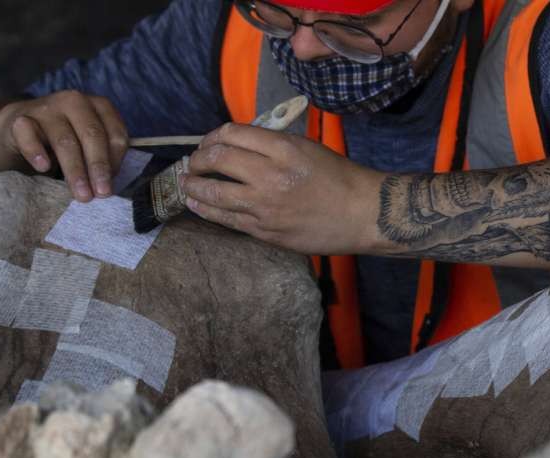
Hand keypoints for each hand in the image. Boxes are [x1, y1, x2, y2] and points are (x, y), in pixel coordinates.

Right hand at [0, 90, 128, 200]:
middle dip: (98, 167)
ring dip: (75, 169)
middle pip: (92, 135)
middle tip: (101, 194)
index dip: (116, 162)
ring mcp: (47, 108)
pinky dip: (36, 151)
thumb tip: (107, 185)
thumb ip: (103, 158)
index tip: (111, 186)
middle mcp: (75, 101)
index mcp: (99, 106)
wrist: (21, 127)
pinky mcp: (20, 118)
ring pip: (64, 140)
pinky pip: (28, 134)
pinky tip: (43, 167)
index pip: (115, 134)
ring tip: (81, 194)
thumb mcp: (89, 144)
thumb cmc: (66, 138)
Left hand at [181, 123, 388, 254]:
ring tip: (186, 184)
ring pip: (214, 192)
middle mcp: (270, 175)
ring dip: (193, 186)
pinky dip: (206, 209)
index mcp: (283, 148)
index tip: (209, 142)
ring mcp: (265, 206)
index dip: (213, 136)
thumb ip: (272, 145)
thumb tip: (238, 146)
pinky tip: (197, 204)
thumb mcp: (307, 147)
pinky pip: (227, 219)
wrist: (363, 214)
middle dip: (198, 159)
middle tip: (193, 163)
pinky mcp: (265, 231)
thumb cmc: (340, 178)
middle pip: (217, 159)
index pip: (232, 134)